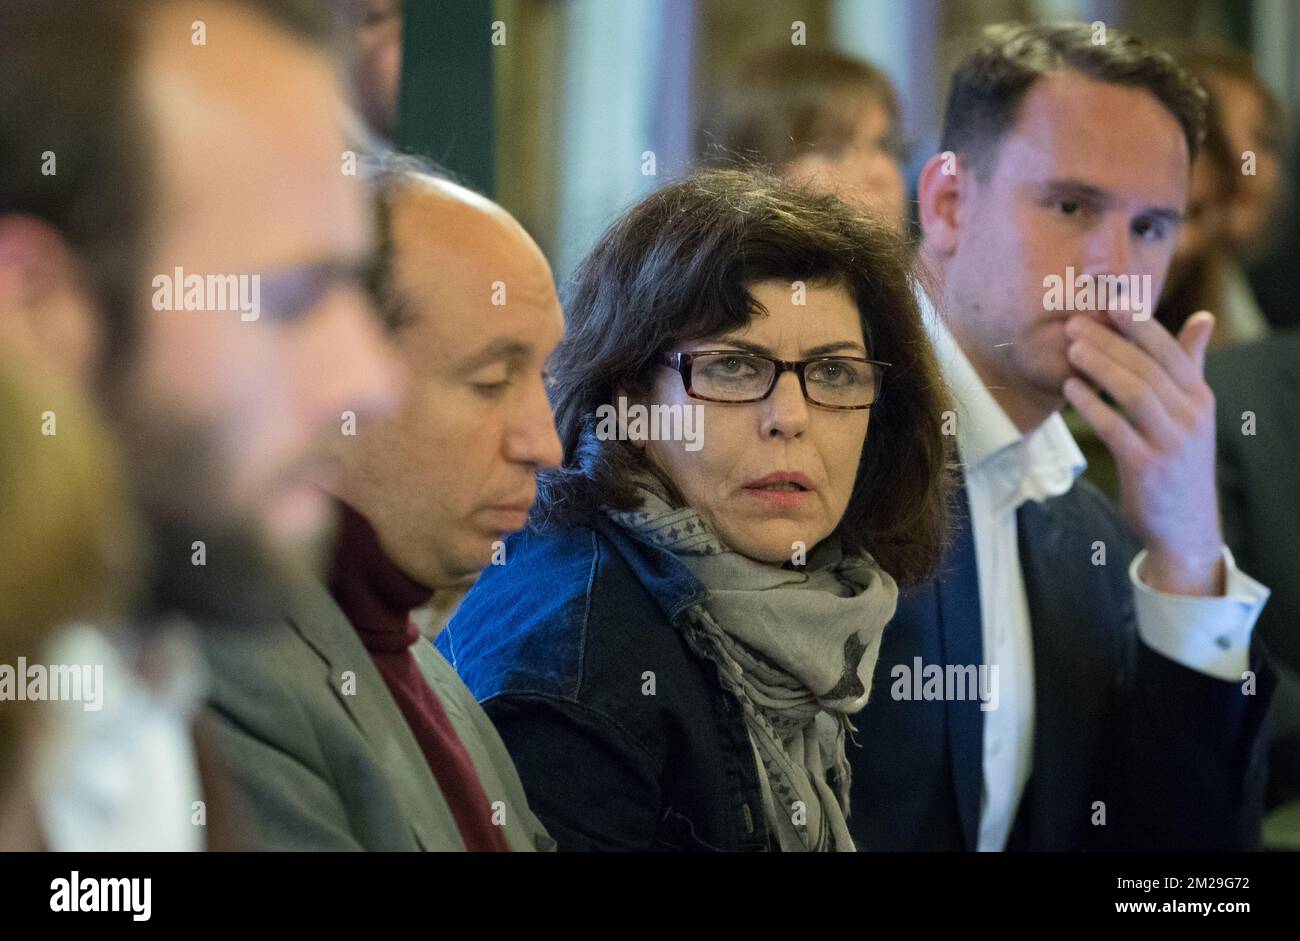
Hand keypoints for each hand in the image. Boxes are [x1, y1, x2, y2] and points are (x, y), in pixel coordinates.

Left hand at [1062, 307, 1224, 596]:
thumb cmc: (1179, 459)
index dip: (1140, 322)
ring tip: (1072, 348)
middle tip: (1076, 322)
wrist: (1186, 524)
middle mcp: (1192, 416)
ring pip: (1134, 393)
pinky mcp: (1148, 468)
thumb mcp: (1192, 412)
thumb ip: (1190, 364)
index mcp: (1200, 397)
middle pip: (1147, 367)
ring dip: (1100, 367)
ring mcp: (1172, 443)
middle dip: (1110, 341)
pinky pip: (1116, 429)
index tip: (1111, 298)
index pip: (1170, 350)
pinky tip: (1071, 388)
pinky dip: (1092, 406)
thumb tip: (1202, 317)